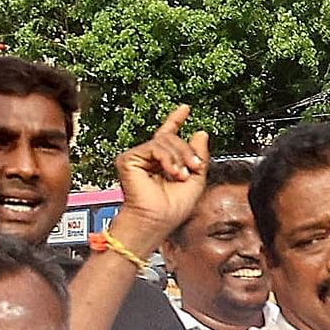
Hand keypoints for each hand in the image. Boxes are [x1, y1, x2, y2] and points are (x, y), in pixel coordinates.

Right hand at [106, 105, 209, 254]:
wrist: (156, 221)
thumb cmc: (171, 210)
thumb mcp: (195, 180)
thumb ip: (199, 157)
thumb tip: (200, 133)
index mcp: (163, 163)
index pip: (169, 136)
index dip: (176, 120)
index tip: (185, 108)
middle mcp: (149, 158)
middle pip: (171, 138)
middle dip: (187, 151)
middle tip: (194, 167)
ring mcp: (138, 158)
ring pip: (165, 140)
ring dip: (179, 157)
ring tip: (182, 175)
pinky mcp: (129, 159)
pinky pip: (154, 146)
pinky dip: (167, 159)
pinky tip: (171, 172)